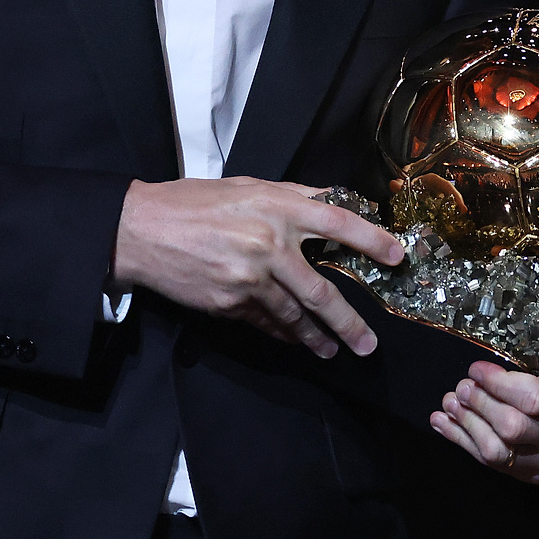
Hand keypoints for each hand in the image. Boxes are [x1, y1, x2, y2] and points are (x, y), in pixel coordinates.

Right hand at [112, 177, 403, 358]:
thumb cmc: (196, 203)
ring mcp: (248, 278)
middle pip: (321, 290)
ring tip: (332, 350)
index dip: (372, 240)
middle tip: (368, 344)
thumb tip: (333, 201)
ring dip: (314, 337)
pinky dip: (281, 332)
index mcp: (278, 208)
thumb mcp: (249, 187)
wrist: (140, 230)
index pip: (338, 223)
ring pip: (293, 315)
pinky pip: (263, 322)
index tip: (398, 258)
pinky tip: (294, 340)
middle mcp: (268, 244)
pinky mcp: (227, 302)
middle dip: (349, 322)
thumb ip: (293, 196)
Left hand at [431, 305, 538, 484]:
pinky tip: (445, 424)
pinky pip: (497, 466)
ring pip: (501, 453)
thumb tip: (521, 287)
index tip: (476, 368)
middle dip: (479, 405)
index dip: (498, 385)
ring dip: (467, 428)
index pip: (533, 398)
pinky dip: (465, 445)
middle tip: (462, 386)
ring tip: (449, 403)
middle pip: (512, 428)